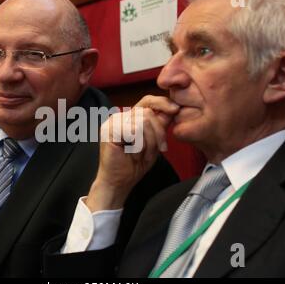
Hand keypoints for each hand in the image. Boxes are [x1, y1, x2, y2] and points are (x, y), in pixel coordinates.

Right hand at [85, 95, 179, 211]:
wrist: (119, 182)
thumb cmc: (135, 164)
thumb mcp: (154, 142)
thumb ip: (160, 125)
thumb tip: (174, 109)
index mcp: (130, 117)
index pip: (147, 100)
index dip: (162, 103)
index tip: (176, 109)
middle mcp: (120, 117)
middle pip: (148, 113)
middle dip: (158, 134)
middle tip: (156, 150)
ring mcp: (112, 123)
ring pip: (143, 122)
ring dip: (149, 142)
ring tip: (143, 155)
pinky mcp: (109, 131)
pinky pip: (134, 131)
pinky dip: (139, 146)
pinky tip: (133, 154)